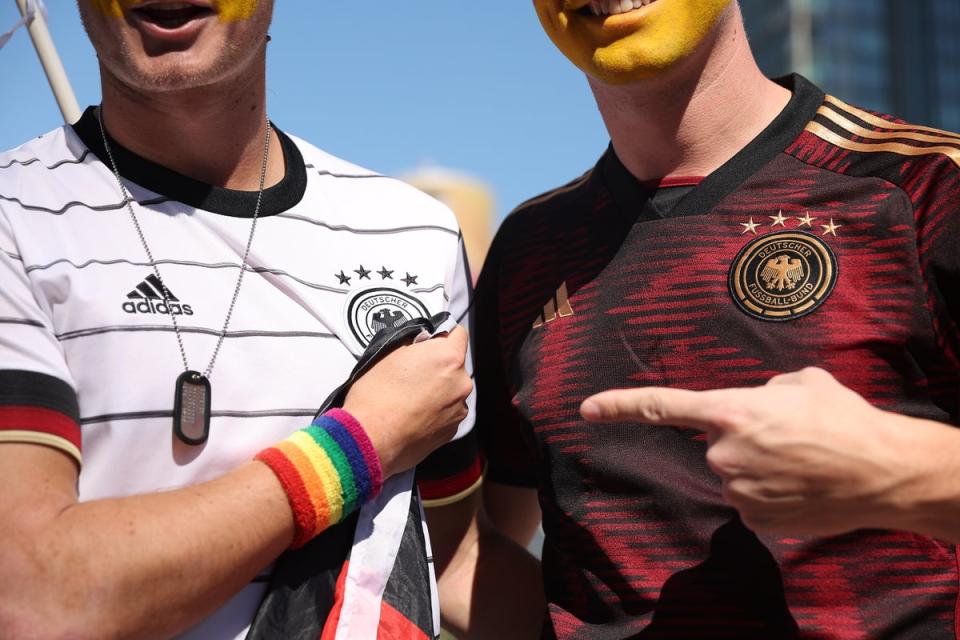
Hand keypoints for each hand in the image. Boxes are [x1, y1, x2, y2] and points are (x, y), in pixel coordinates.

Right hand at [344, 325, 471, 478]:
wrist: (369, 439)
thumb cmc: (375, 398)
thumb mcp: (388, 353)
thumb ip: (412, 344)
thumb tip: (418, 344)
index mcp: (448, 357)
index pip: (458, 333)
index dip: (442, 335)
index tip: (430, 341)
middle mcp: (460, 383)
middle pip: (455, 365)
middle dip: (437, 366)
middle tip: (412, 373)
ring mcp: (458, 409)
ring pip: (451, 390)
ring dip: (437, 390)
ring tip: (409, 398)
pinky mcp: (452, 431)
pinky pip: (447, 412)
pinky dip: (435, 411)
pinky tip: (413, 414)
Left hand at [580, 367, 948, 536]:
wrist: (883, 472)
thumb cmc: (844, 419)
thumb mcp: (802, 382)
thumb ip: (764, 388)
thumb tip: (759, 399)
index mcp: (729, 411)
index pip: (660, 406)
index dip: (619, 406)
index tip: (587, 409)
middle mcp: (723, 453)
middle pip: (715, 444)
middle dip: (742, 439)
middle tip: (786, 438)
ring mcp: (737, 490)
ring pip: (734, 474)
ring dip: (759, 467)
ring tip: (801, 461)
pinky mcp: (754, 519)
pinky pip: (750, 500)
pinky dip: (770, 493)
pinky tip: (800, 486)